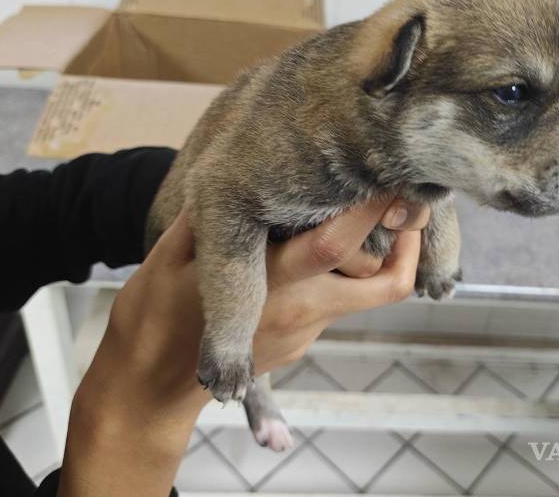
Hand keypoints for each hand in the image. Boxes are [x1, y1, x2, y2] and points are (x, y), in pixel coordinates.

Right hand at [59, 196, 428, 495]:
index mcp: (270, 285)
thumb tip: (244, 171)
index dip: (369, 208)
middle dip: (408, 241)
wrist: (150, 387)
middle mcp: (302, 310)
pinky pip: (343, 301)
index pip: (335, 243)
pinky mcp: (306, 340)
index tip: (388, 173)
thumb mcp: (171, 254)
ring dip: (381, 254)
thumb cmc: (154, 315)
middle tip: (405, 201)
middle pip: (384, 283)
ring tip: (373, 213)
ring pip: (369, 293)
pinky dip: (351, 270)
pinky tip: (327, 242)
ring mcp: (308, 330)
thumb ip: (213, 213)